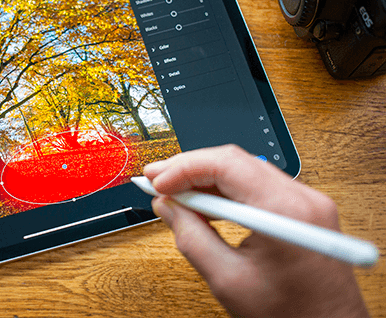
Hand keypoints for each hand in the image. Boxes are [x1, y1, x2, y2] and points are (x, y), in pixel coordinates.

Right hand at [144, 144, 369, 317]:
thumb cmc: (292, 316)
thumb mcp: (228, 280)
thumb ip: (191, 237)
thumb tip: (167, 207)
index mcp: (286, 210)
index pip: (226, 164)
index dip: (184, 168)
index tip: (156, 181)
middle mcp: (303, 197)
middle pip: (235, 161)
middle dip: (190, 169)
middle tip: (156, 180)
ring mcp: (308, 202)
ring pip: (245, 170)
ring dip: (206, 178)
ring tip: (174, 192)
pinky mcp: (305, 210)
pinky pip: (258, 186)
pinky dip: (226, 191)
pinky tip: (204, 203)